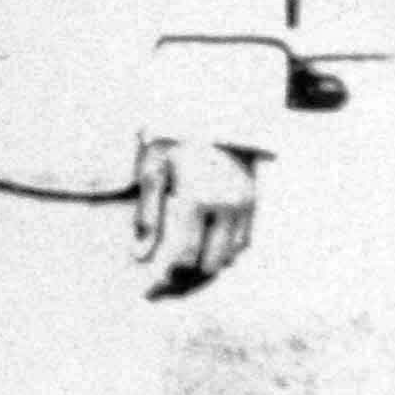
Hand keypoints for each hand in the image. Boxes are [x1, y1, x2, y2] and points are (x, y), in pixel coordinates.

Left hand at [132, 139, 257, 299]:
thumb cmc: (173, 134)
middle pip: (208, 264)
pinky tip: (203, 248)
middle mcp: (226, 205)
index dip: (162, 276)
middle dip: (184, 277)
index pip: (181, 255)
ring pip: (230, 257)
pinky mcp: (254, 201)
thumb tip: (139, 254)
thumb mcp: (151, 167)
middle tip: (161, 280)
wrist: (213, 106)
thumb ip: (147, 214)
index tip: (145, 288)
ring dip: (205, 266)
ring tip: (180, 266)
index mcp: (197, 197)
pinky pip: (244, 243)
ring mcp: (245, 204)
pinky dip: (224, 252)